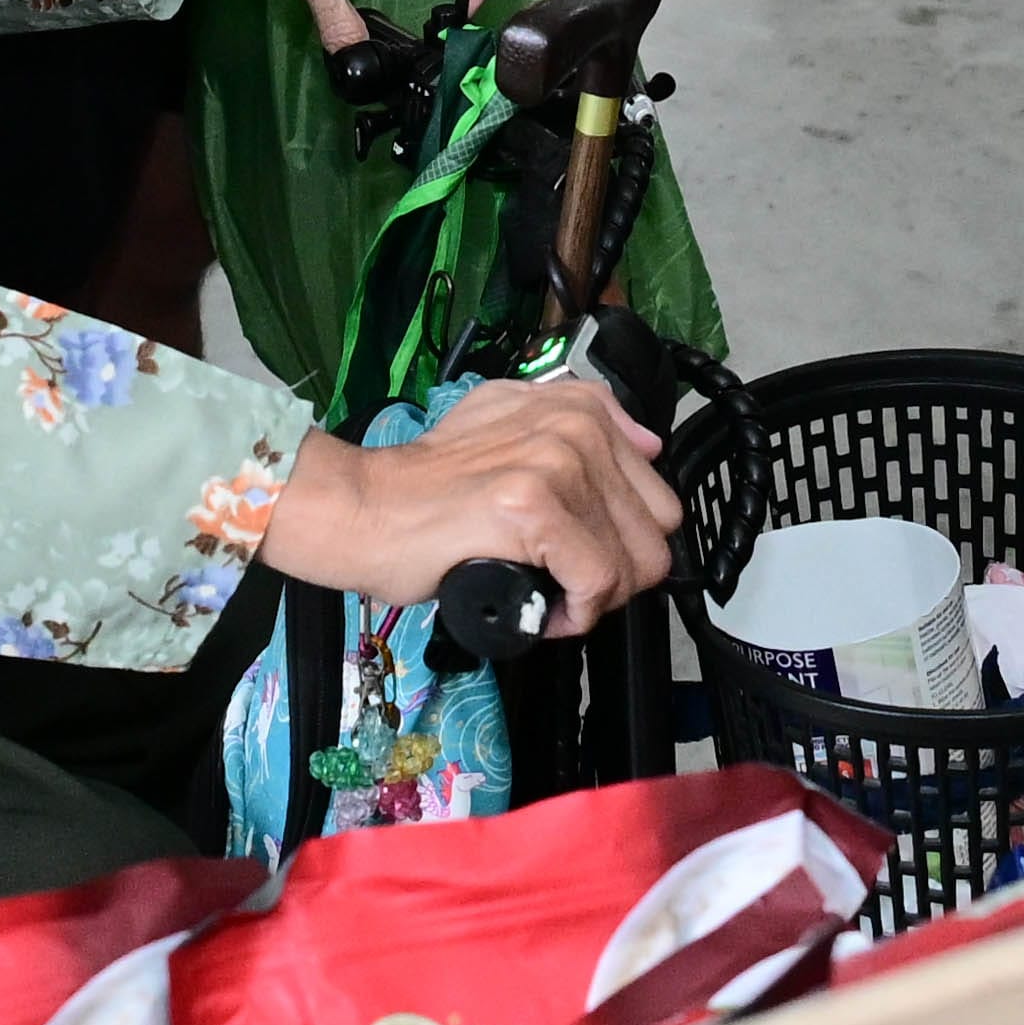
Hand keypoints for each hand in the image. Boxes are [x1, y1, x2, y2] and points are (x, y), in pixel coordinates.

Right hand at [257, 375, 680, 627]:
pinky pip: (596, 582)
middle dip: (617, 574)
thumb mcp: (507, 421)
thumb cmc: (428, 484)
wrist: (364, 509)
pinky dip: (572, 614)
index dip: (623, 542)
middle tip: (564, 583)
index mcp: (580, 409)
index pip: (659, 498)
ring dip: (592, 599)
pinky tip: (537, 610)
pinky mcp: (534, 508)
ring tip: (546, 594)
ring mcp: (557, 464)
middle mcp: (577, 428)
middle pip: (655, 534)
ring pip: (632, 564)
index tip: (578, 554)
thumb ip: (578, 418)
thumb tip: (647, 443)